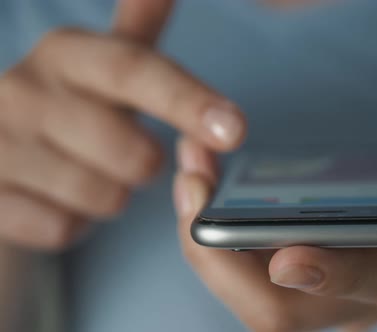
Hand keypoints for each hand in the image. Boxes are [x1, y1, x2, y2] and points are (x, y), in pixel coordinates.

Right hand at [0, 0, 245, 250]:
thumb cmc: (72, 105)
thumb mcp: (102, 65)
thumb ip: (138, 29)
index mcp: (65, 53)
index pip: (136, 72)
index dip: (189, 102)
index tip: (234, 129)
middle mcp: (22, 91)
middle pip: (133, 153)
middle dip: (145, 163)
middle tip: (125, 152)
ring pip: (103, 197)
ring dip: (109, 194)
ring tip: (87, 171)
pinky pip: (65, 227)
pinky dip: (74, 221)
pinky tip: (57, 196)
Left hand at [176, 114, 376, 331]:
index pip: (368, 284)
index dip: (331, 276)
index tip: (287, 256)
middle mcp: (355, 292)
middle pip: (278, 310)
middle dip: (223, 258)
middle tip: (194, 181)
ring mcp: (320, 287)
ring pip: (246, 292)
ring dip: (203, 237)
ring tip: (190, 165)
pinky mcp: (295, 267)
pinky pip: (240, 259)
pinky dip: (210, 221)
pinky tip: (201, 171)